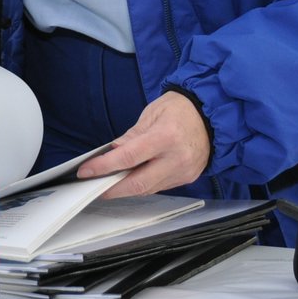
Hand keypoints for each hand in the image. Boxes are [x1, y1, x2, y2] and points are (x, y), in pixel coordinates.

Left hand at [76, 91, 209, 198]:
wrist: (211, 114)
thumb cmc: (181, 109)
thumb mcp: (152, 113)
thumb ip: (131, 136)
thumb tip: (112, 153)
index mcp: (166, 136)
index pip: (129, 157)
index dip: (104, 167)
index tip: (86, 171)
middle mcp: (176, 158)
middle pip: (138, 183)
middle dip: (112, 188)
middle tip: (94, 186)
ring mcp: (184, 171)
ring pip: (148, 189)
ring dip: (126, 188)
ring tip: (109, 183)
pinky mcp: (187, 178)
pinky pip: (159, 186)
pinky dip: (143, 184)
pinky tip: (131, 179)